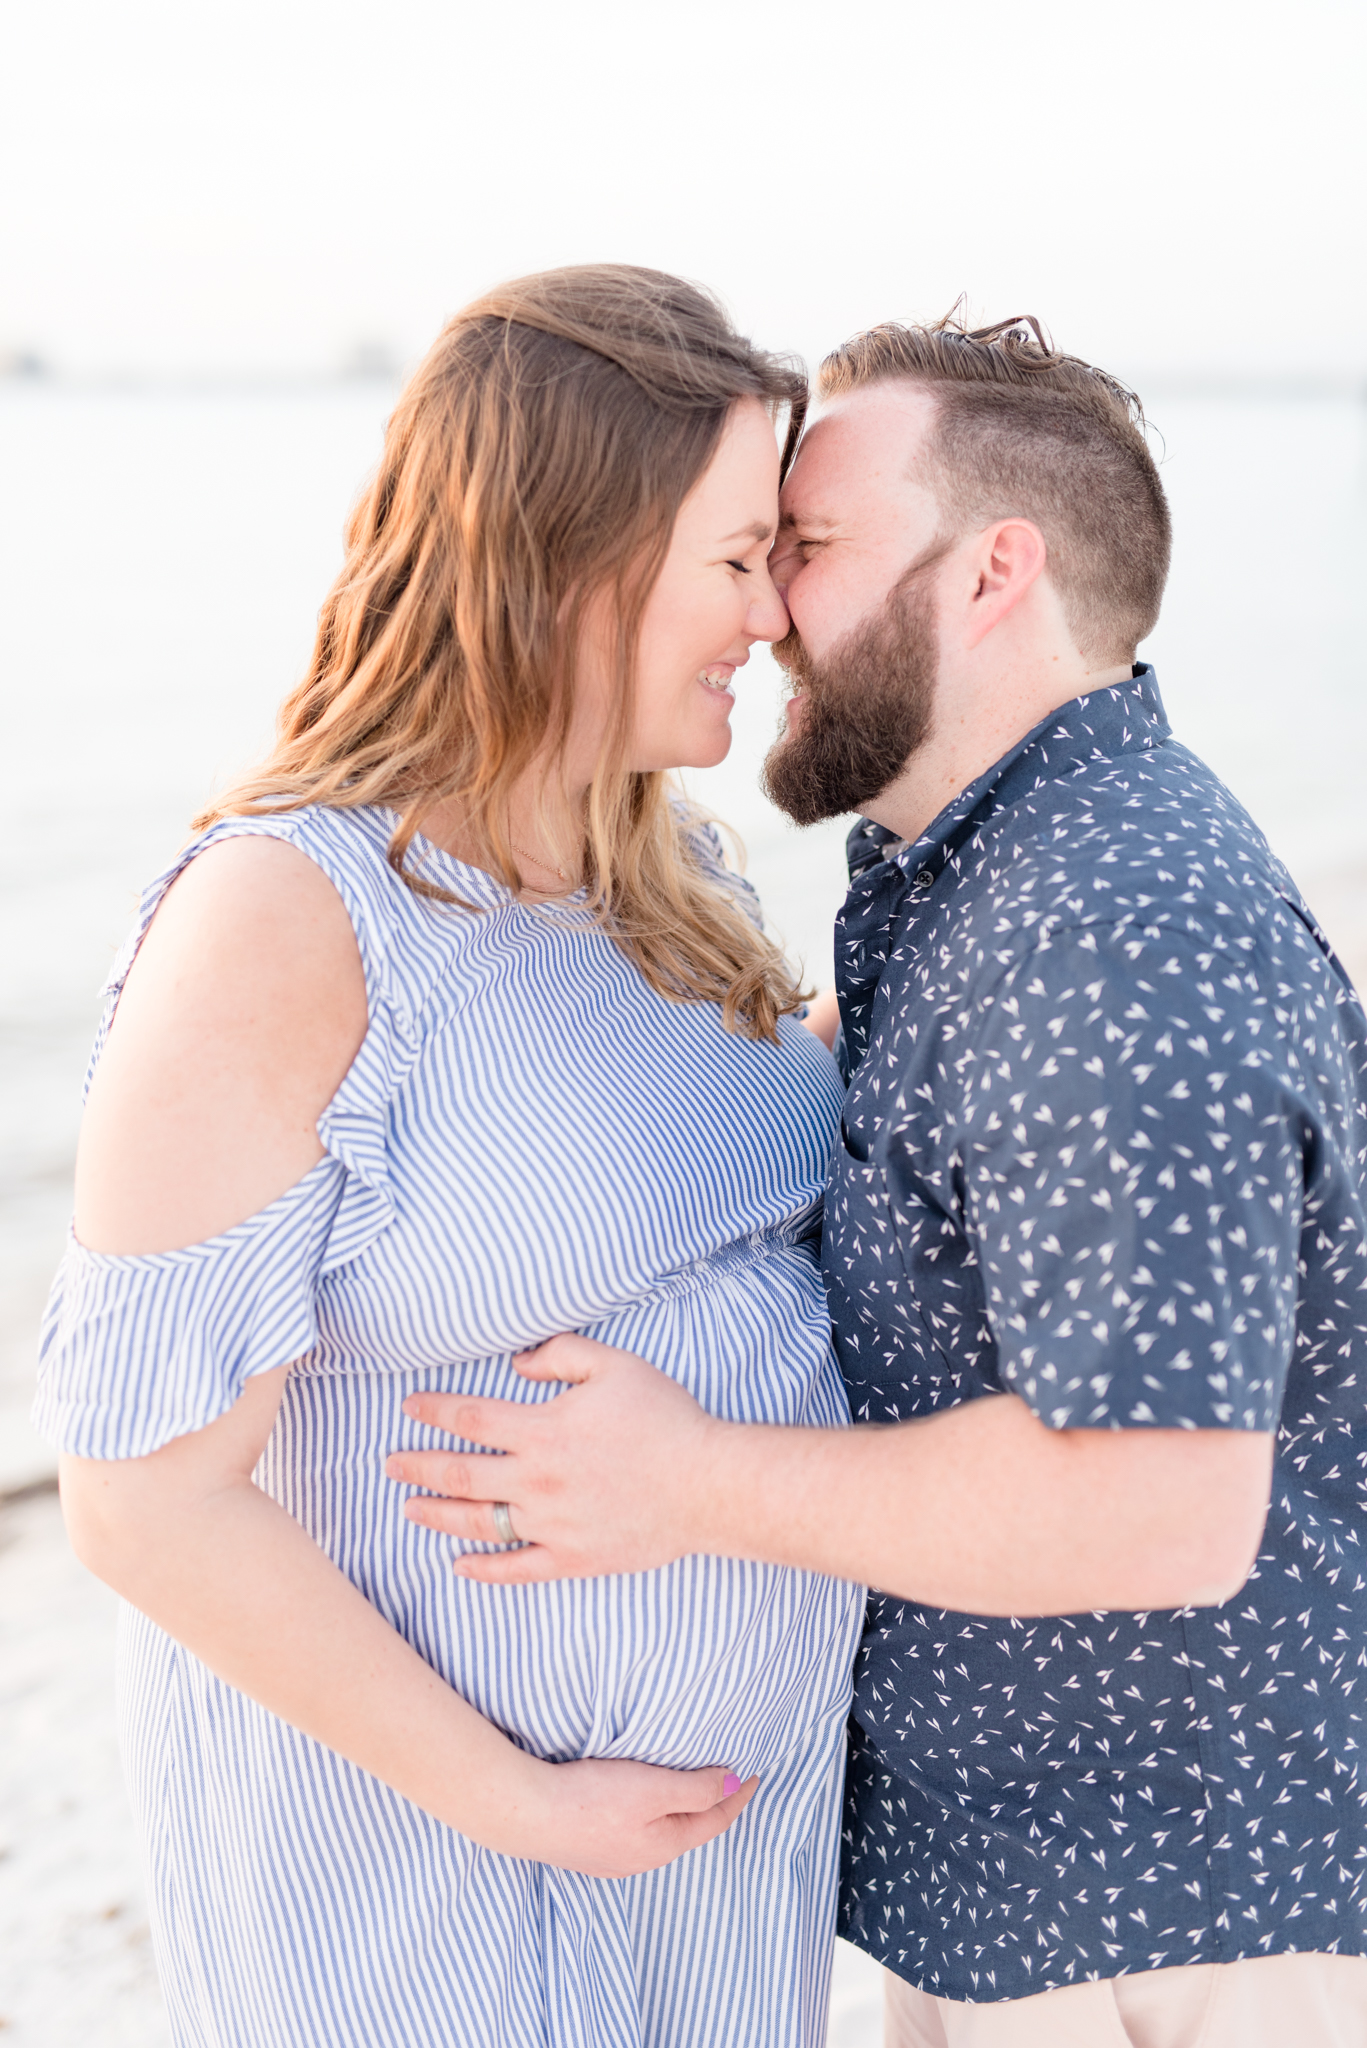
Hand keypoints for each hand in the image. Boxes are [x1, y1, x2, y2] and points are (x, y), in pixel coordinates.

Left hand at [384, 1335, 717, 1583]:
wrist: (705, 1484)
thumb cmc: (664, 1418)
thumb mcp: (615, 1365)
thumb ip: (561, 1354)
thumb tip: (518, 1361)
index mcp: (543, 1431)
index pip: (470, 1419)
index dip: (433, 1412)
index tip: (410, 1408)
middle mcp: (537, 1480)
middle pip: (460, 1474)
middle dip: (419, 1466)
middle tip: (391, 1463)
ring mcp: (551, 1524)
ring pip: (479, 1523)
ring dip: (437, 1515)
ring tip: (409, 1508)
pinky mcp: (572, 1558)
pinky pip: (517, 1569)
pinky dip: (483, 1568)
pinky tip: (459, 1564)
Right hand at [502, 1752, 757, 1878]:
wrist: (523, 1814)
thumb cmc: (590, 1799)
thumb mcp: (653, 1788)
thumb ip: (695, 1788)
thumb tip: (731, 1783)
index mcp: (663, 1845)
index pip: (714, 1819)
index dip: (736, 1795)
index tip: (754, 1773)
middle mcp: (640, 1859)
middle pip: (688, 1829)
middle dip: (711, 1806)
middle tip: (728, 1780)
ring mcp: (609, 1858)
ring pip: (659, 1832)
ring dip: (678, 1810)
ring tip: (688, 1789)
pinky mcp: (585, 1847)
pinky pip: (632, 1832)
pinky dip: (649, 1815)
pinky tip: (637, 1806)